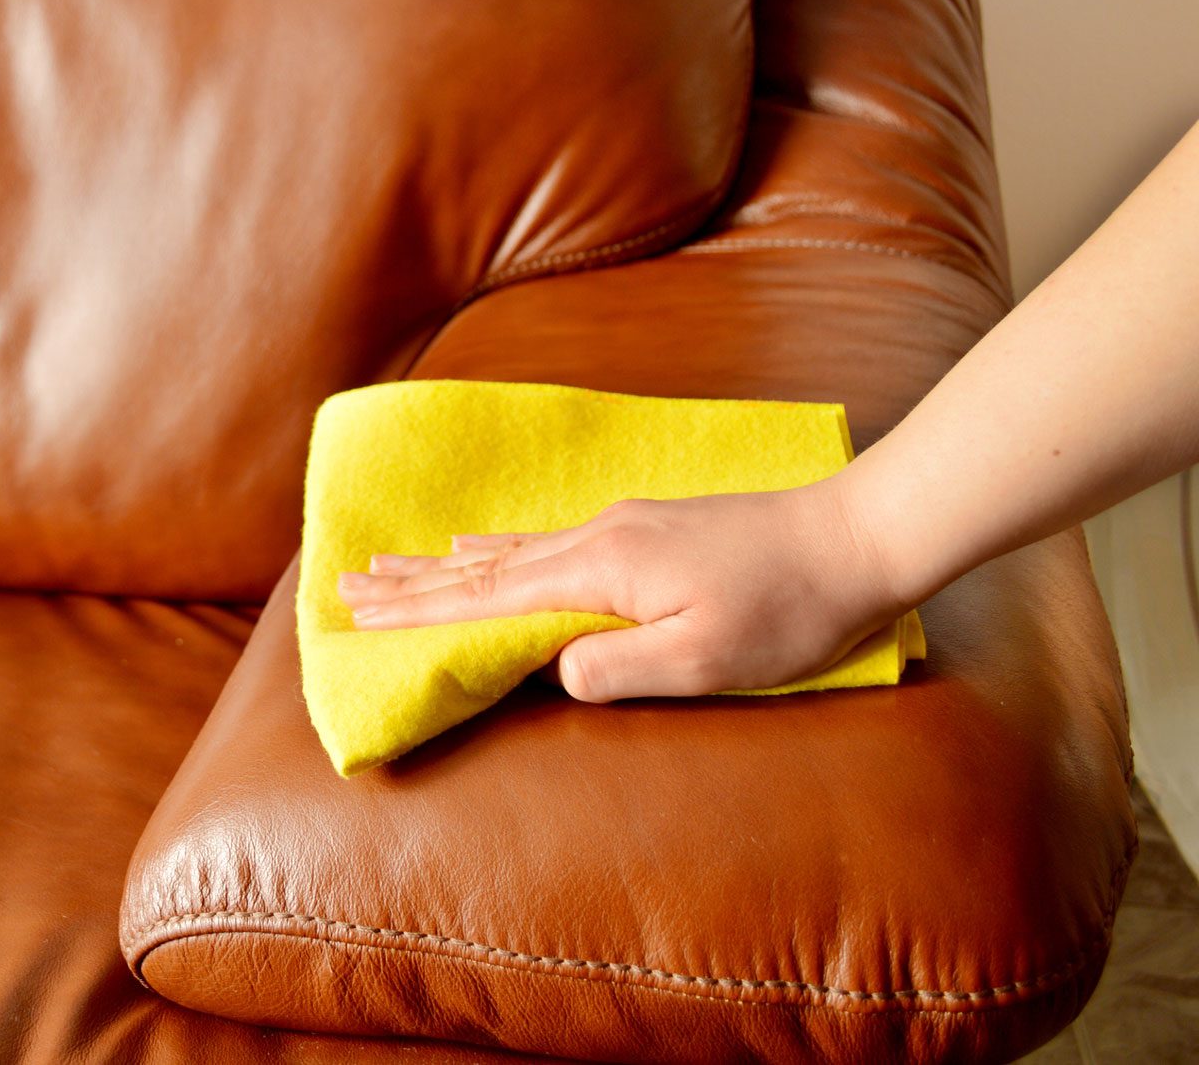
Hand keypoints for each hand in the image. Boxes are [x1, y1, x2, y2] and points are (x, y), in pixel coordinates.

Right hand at [333, 480, 910, 702]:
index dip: (420, 613)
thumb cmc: (788, 610)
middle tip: (344, 587)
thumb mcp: (707, 660)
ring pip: (507, 549)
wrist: (854, 538)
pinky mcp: (642, 529)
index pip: (488, 597)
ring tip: (390, 564)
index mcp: (601, 571)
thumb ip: (621, 667)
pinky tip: (479, 545)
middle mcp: (597, 538)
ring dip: (443, 563)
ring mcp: (619, 527)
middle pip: (481, 567)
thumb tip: (554, 671)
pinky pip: (542, 539)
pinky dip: (495, 548)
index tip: (358, 616)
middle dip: (411, 584)